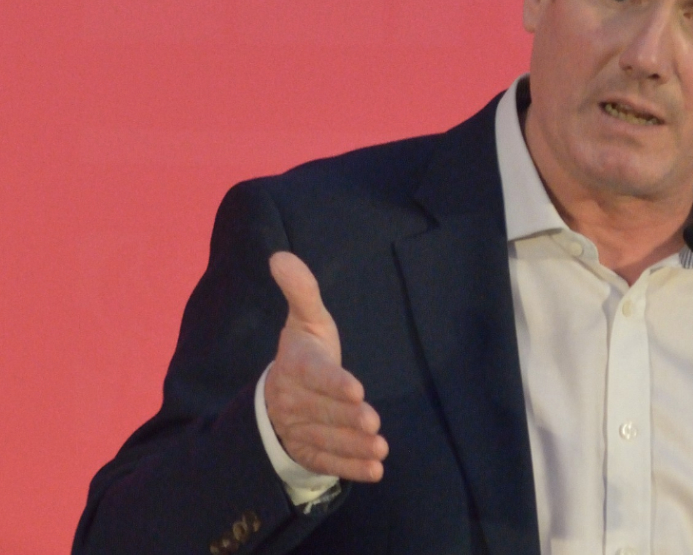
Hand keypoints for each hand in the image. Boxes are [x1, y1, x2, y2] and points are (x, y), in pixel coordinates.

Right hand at [264, 252, 387, 481]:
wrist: (281, 393)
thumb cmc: (305, 351)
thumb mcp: (306, 320)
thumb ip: (301, 291)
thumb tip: (280, 256)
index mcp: (295, 365)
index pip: (314, 375)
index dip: (333, 383)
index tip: (356, 388)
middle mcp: (294, 400)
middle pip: (323, 411)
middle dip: (347, 418)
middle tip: (373, 422)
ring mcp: (299, 429)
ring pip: (326, 439)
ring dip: (353, 446)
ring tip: (380, 448)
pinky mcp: (308, 451)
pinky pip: (327, 462)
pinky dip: (350, 468)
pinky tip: (375, 470)